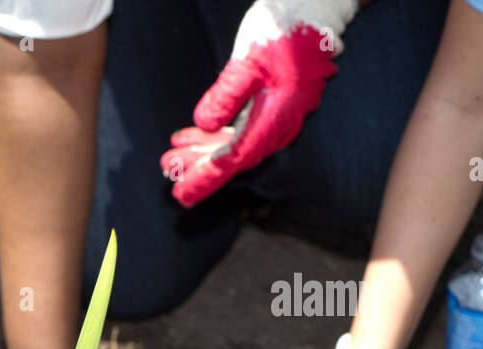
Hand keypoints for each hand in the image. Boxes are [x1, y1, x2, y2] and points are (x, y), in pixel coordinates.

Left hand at [159, 0, 356, 207]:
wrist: (315, 5)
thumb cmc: (283, 28)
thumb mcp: (248, 61)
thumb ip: (228, 94)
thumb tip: (207, 125)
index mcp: (275, 116)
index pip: (235, 158)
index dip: (206, 178)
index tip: (181, 195)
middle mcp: (279, 122)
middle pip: (233, 156)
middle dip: (199, 167)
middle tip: (167, 174)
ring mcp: (277, 112)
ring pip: (235, 142)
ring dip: (203, 151)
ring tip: (171, 156)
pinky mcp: (272, 101)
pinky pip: (241, 125)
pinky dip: (214, 132)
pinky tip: (192, 133)